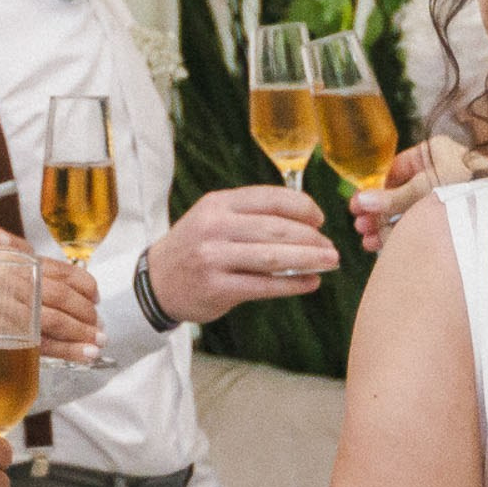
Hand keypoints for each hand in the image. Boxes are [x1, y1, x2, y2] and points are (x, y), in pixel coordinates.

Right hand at [0, 227, 101, 362]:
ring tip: (97, 342)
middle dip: (85, 313)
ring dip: (82, 332)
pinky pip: (44, 341)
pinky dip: (68, 349)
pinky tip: (85, 353)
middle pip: (60, 295)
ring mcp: (4, 304)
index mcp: (9, 263)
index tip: (96, 297)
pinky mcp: (2, 332)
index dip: (84, 284)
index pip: (57, 269)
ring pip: (55, 318)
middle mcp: (8, 278)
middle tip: (98, 326)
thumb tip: (31, 257)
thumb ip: (9, 262)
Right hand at [145, 187, 341, 321]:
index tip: (320, 219)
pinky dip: (291, 284)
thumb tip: (305, 219)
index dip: (302, 207)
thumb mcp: (213, 218)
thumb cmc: (195, 248)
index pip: (269, 198)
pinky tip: (309, 283)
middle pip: (275, 229)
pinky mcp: (216, 288)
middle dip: (311, 238)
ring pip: (272, 257)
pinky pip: (263, 285)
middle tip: (331, 248)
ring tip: (329, 263)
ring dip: (307, 260)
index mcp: (217, 204)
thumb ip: (250, 215)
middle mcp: (213, 227)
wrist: (155, 283)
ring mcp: (213, 258)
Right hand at [350, 138, 487, 253]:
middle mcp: (439, 173)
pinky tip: (384, 245)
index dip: (377, 187)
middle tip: (359, 227)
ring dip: (386, 226)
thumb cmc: (470, 188)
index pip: (397, 168)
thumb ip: (394, 198)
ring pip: (409, 211)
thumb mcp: (427, 189)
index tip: (360, 205)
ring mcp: (447, 196)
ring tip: (368, 242)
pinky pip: (421, 223)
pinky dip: (403, 234)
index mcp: (434, 154)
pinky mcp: (453, 217)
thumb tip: (361, 202)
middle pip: (400, 192)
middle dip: (378, 211)